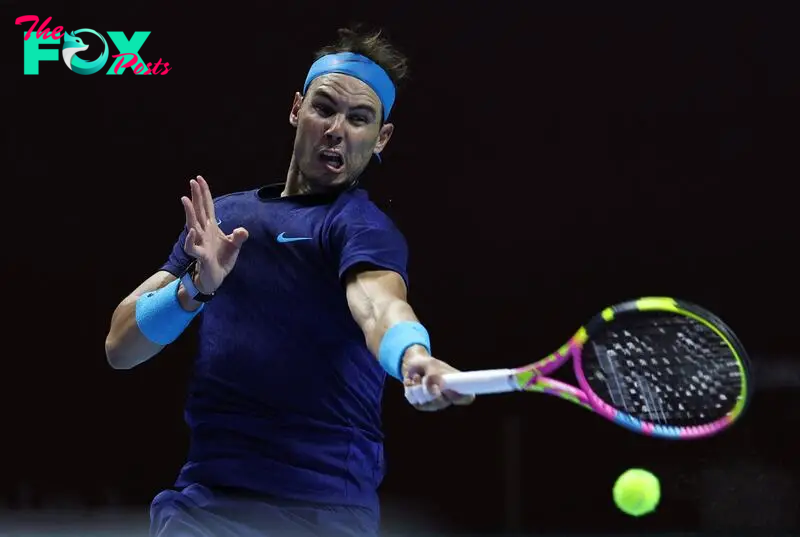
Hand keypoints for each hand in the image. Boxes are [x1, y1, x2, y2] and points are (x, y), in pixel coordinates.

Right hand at [181, 176, 248, 293]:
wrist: (215, 278)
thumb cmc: (221, 259)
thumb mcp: (234, 246)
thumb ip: (239, 237)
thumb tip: (242, 230)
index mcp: (211, 227)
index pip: (207, 206)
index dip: (204, 193)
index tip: (199, 178)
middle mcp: (203, 232)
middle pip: (198, 211)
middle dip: (196, 196)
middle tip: (192, 181)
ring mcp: (201, 243)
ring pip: (192, 225)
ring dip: (189, 212)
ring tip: (185, 199)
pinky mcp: (201, 256)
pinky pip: (193, 247)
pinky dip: (191, 239)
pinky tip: (191, 231)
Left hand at [401, 349, 475, 411]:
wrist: (414, 366)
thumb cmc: (428, 365)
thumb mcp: (431, 365)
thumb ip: (434, 375)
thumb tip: (434, 385)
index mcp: (457, 387)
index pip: (467, 398)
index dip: (461, 396)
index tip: (449, 388)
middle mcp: (448, 399)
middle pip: (441, 402)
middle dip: (430, 388)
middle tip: (426, 377)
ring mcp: (435, 404)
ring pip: (426, 401)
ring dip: (418, 386)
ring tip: (418, 377)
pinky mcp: (422, 406)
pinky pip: (414, 401)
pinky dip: (410, 388)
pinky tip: (411, 383)